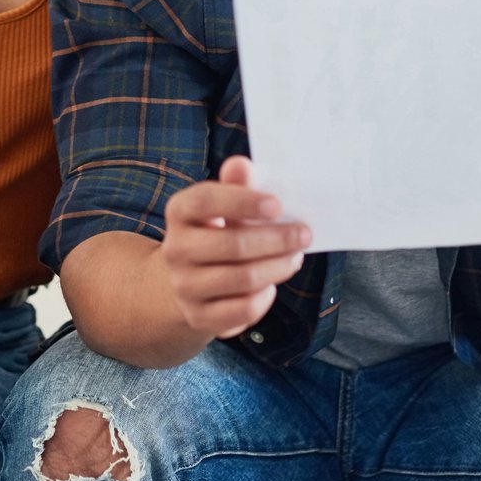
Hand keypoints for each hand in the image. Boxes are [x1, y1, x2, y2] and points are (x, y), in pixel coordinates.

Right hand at [160, 155, 311, 338]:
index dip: (242, 201)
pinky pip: (243, 309)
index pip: (206, 200)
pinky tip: (271, 284)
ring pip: (243, 278)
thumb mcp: (224, 206)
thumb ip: (236, 185)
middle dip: (277, 239)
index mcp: (180, 212)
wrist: (188, 281)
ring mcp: (184, 285)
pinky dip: (265, 297)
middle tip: (304, 234)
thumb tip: (241, 164)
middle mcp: (175, 249)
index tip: (277, 204)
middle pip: (233, 244)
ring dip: (278, 267)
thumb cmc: (217, 233)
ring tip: (295, 257)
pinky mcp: (198, 316)